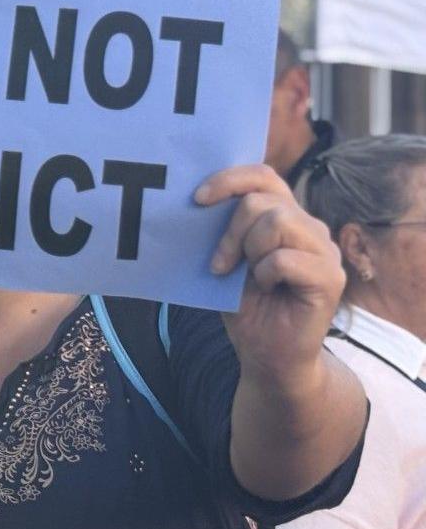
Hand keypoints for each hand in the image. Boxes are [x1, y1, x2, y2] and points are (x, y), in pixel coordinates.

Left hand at [196, 163, 344, 383]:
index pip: (263, 176)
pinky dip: (265, 274)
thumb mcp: (225, 257)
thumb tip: (196, 198)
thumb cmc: (243, 303)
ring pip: (277, 222)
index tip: (197, 199)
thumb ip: (222, 227)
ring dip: (249, 250)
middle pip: (263, 201)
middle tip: (221, 263)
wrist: (265, 352)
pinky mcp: (331, 278)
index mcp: (286, 215)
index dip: (229, 179)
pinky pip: (284, 259)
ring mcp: (325, 250)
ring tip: (248, 276)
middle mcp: (310, 226)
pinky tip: (267, 289)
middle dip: (230, 231)